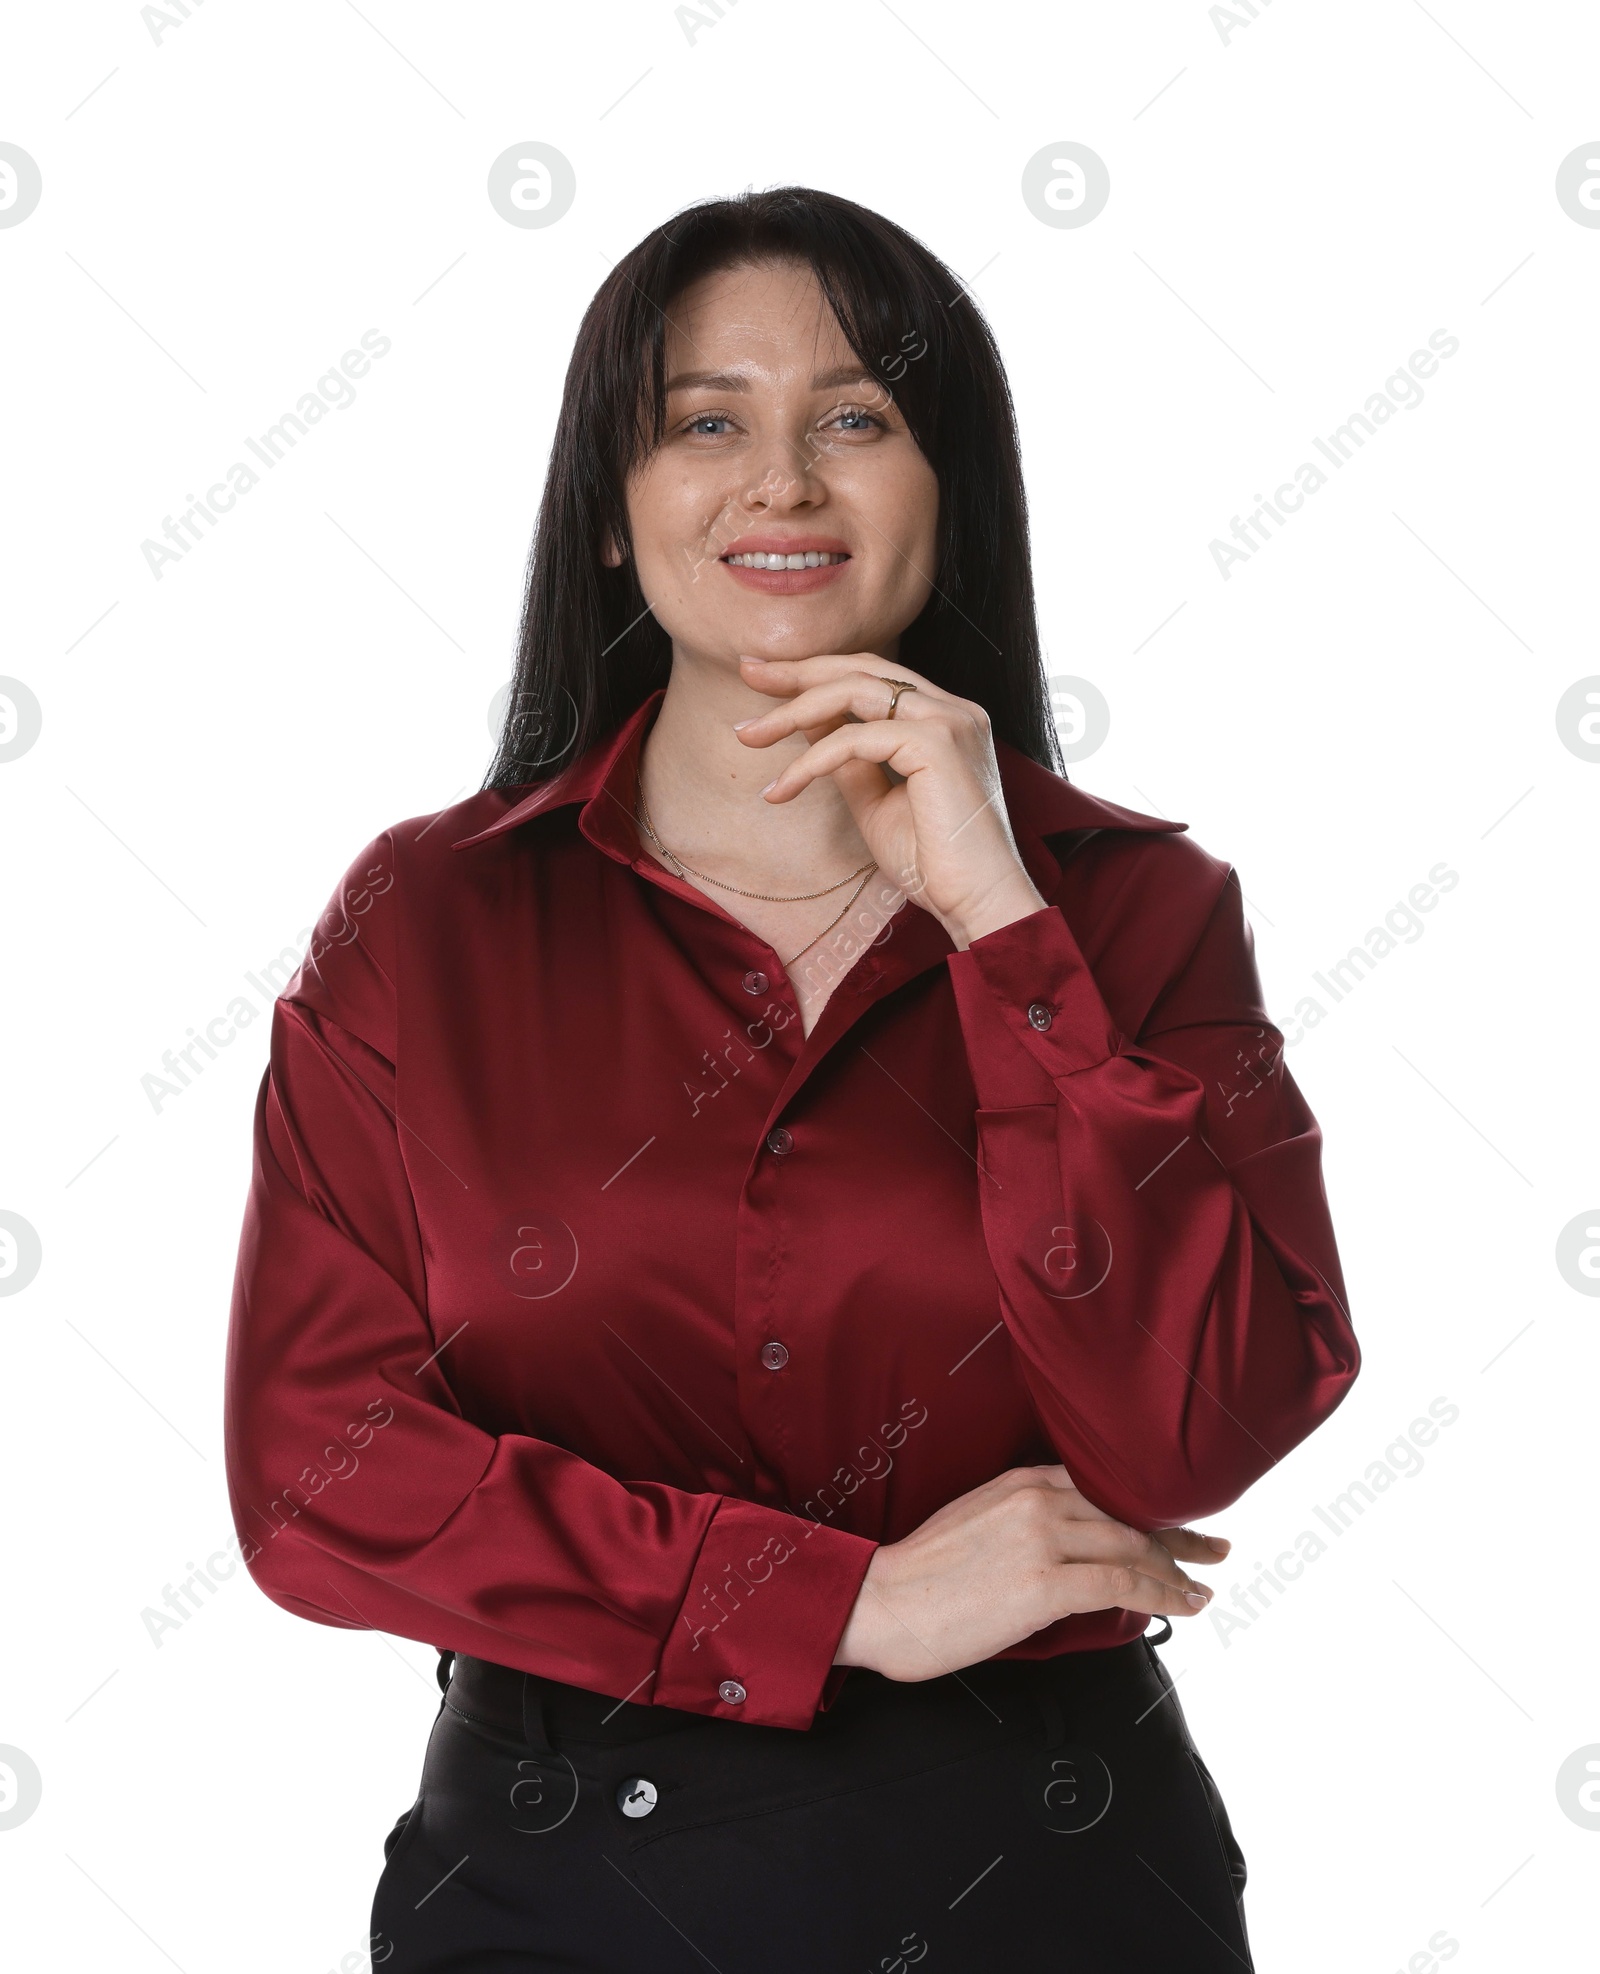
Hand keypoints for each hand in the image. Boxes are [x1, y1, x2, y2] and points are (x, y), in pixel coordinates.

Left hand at [733, 653, 1048, 948]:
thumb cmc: (934, 864)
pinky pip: (854, 739)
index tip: (766, 678)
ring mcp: (949, 721)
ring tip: (749, 737)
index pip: (874, 676)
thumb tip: (808, 725)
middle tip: (747, 672)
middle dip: (798, 671)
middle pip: (861, 668)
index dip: (817, 673)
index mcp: (945, 718)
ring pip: (853, 691)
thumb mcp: (877, 802)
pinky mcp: (937, 744)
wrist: (978, 902)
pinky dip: (811, 761)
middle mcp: (952, 709)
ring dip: (793, 711)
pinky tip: (781, 789)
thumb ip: (849, 761)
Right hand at [832, 1463, 1229, 1683]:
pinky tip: (1184, 1604)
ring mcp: (1042, 1539)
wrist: (880, 1601)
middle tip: (1214, 1549)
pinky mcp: (1044, 1584)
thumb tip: (1067, 1549)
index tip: (1179, 1519)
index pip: (1104, 1487)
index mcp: (1022, 1481)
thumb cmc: (921, 1575)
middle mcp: (1038, 1499)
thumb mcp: (976, 1522)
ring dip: (1177, 1570)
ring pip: (1132, 1547)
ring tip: (1203, 1587)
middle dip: (1178, 1535)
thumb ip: (1024, 1522)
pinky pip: (1120, 1584)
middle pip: (1128, 1514)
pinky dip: (1161, 1594)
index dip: (1150, 1505)